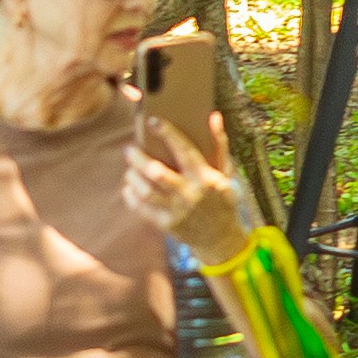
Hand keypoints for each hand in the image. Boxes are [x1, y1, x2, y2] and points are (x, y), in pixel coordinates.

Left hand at [124, 116, 246, 264]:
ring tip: (130, 168)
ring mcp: (177, 211)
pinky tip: (129, 186)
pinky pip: (141, 208)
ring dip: (133, 176)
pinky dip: (131, 195)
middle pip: (157, 173)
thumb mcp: (227, 173)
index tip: (152, 121)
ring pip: (146, 191)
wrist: (222, 240)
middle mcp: (190, 194)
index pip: (184, 150)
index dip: (167, 134)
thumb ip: (220, 144)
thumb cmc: (223, 200)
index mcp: (206, 178)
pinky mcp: (167, 224)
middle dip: (139, 158)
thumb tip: (214, 116)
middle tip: (129, 148)